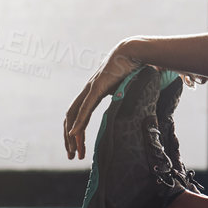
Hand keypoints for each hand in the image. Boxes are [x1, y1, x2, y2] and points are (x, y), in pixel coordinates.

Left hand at [63, 44, 139, 160]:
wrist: (136, 50)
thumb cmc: (135, 67)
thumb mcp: (128, 90)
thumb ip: (126, 100)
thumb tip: (138, 112)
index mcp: (94, 92)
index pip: (78, 115)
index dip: (76, 132)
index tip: (79, 149)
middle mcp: (88, 91)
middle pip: (71, 118)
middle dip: (69, 139)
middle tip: (72, 156)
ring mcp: (91, 88)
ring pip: (74, 115)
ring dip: (72, 136)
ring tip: (74, 152)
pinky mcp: (97, 87)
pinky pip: (85, 108)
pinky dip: (79, 122)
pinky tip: (75, 133)